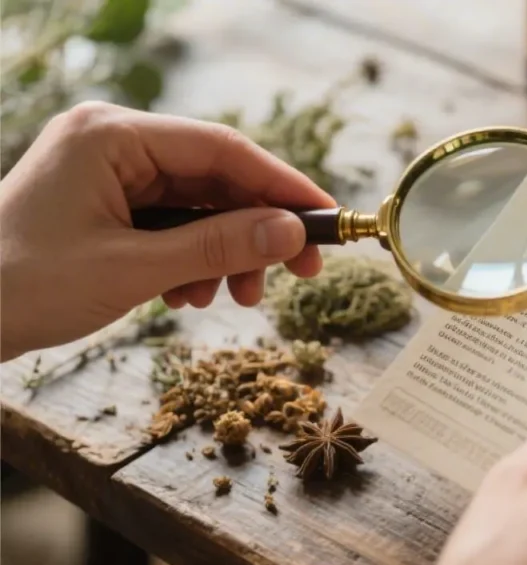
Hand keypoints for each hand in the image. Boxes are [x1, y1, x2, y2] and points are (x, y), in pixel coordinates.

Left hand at [0, 101, 334, 360]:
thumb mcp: (133, 269)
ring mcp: (110, 172)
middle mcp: (114, 142)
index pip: (222, 148)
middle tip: (301, 271)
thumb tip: (292, 232)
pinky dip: (196, 258)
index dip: (282, 184)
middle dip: (257, 228)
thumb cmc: (22, 286)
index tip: (326, 218)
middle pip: (216, 177)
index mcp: (112, 135)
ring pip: (200, 205)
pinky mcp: (108, 203)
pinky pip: (174, 223)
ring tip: (237, 297)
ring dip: (228, 251)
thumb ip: (218, 246)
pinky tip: (193, 295)